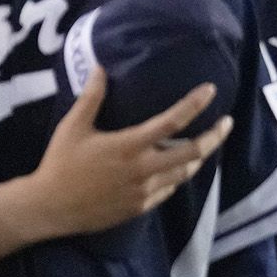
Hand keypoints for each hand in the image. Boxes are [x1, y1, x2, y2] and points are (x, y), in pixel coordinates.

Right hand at [19, 69, 230, 240]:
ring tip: (207, 142)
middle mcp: (144, 169)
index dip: (194, 104)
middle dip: (216, 136)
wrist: (50, 208)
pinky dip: (177, 175)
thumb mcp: (73, 127)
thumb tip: (100, 68)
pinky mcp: (142, 206)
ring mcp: (145, 190)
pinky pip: (169, 188)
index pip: (172, 122)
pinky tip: (178, 166)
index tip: (210, 90)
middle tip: (226, 122)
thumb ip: (91, 98)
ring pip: (186, 172)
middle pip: (195, 152)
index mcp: (129, 146)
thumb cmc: (60, 163)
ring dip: (199, 156)